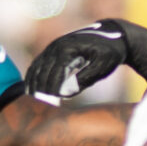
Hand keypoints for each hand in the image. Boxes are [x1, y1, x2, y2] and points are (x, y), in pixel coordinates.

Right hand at [23, 18, 146, 102]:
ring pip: (36, 68)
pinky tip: (33, 91)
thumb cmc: (110, 53)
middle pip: (42, 72)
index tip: (52, 105)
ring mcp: (52, 47)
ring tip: (33, 103)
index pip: (54, 73)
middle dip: (41, 91)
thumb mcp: (102, 66)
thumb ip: (86, 78)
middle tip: (42, 109)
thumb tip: (67, 93)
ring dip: (33, 85)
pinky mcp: (52, 50)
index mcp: (67, 49)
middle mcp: (56, 46)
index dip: (52, 91)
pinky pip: (37, 65)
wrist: (113, 37)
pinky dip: (33, 78)